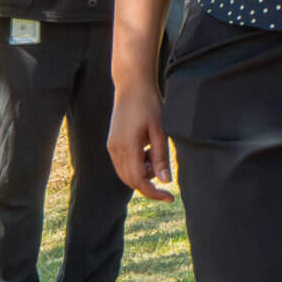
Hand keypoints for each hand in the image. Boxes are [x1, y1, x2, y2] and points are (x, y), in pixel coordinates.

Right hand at [105, 83, 173, 202]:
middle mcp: (115, 150)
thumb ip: (160, 156)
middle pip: (130, 180)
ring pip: (125, 172)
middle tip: (166, 180)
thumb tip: (165, 181)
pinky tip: (148, 150)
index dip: (154, 193)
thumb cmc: (149, 104)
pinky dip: (137, 164)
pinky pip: (123, 162)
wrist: (132, 85)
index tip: (170, 197)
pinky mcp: (113, 141)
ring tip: (157, 156)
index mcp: (127, 148)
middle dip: (148, 185)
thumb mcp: (160, 130)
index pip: (139, 181)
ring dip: (142, 173)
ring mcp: (112, 146)